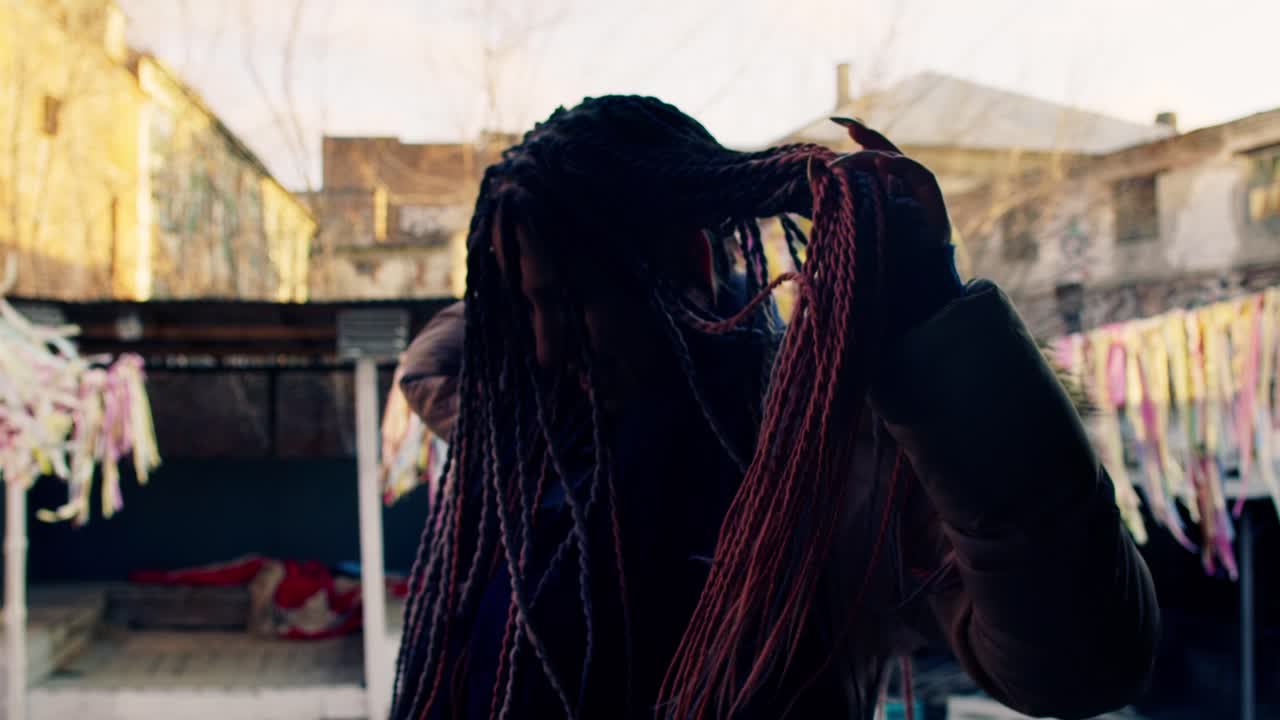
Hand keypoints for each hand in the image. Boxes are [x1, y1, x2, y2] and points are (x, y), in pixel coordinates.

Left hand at [829, 118, 961, 335]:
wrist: (908, 303)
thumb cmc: (876, 272)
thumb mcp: (846, 231)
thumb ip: (832, 201)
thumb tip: (811, 166)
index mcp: (883, 196)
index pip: (873, 157)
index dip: (860, 135)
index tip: (838, 121)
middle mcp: (903, 193)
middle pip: (885, 154)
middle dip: (862, 146)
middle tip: (833, 163)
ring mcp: (920, 199)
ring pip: (899, 163)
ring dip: (872, 159)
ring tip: (846, 169)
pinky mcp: (935, 207)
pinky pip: (921, 177)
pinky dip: (901, 168)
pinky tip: (881, 167)